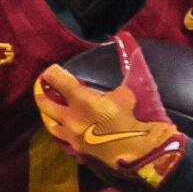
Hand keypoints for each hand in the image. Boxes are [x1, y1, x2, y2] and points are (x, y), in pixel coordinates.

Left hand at [34, 31, 185, 189]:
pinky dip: (61, 131)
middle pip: (44, 103)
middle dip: (42, 91)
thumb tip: (125, 36)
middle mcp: (72, 120)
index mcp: (83, 100)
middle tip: (45, 85)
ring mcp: (73, 139)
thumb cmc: (143, 117)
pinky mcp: (79, 154)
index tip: (55, 69)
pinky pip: (62, 141)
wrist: (149, 155)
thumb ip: (130, 59)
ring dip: (49, 113)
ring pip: (49, 124)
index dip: (53, 71)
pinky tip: (67, 127)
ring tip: (54, 106)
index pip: (55, 79)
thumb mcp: (137, 85)